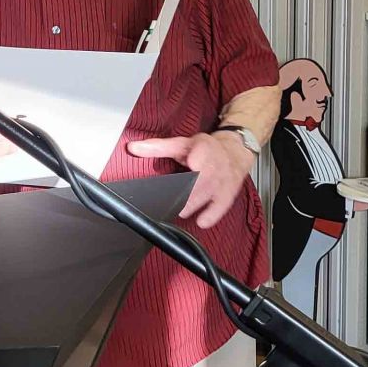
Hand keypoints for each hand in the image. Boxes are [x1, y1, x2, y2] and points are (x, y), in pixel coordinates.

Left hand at [127, 130, 254, 228]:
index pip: (195, 160)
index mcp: (203, 151)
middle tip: (170, 201)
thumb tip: (132, 147)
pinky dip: (211, 215)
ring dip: (193, 205)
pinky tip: (201, 222)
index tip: (180, 173)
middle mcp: (214, 167)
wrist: (235, 152)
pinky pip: (220, 207)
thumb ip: (157, 147)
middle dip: (186, 193)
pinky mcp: (227, 194)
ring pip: (207, 195)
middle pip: (200, 182)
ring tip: (180, 212)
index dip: (189, 167)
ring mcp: (222, 182)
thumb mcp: (182, 144)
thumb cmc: (205, 149)